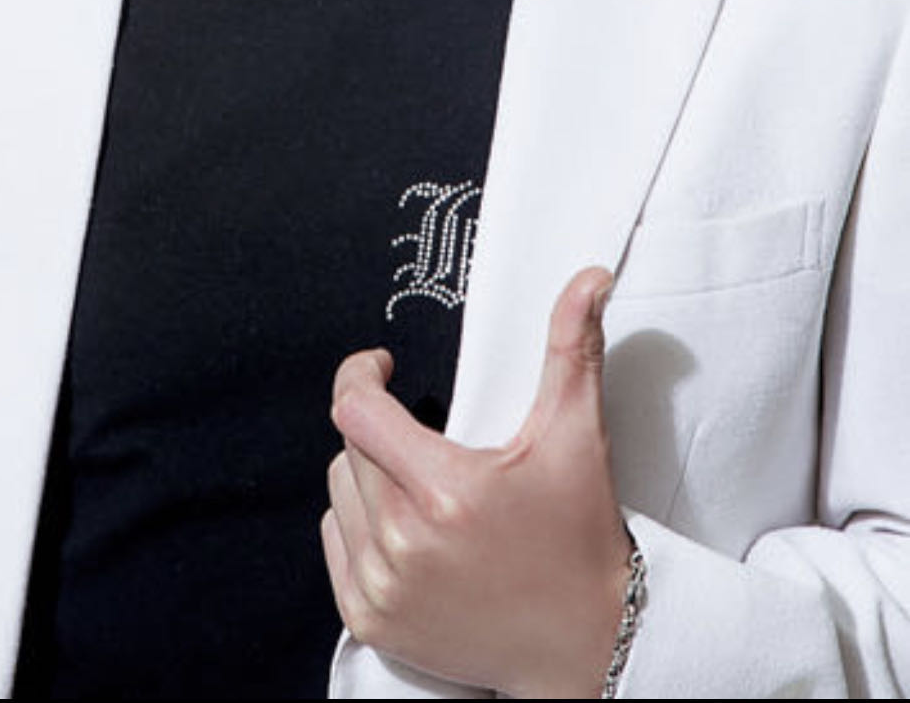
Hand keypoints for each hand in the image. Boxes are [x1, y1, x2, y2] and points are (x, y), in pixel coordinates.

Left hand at [321, 266, 631, 698]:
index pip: (355, 409)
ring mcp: (383, 588)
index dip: (361, 375)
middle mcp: (403, 543)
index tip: (383, 365)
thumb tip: (589, 277)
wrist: (586, 647)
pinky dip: (359, 526)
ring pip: (339, 490)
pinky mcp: (372, 621)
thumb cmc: (579, 537)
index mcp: (445, 491)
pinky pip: (335, 541)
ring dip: (370, 476)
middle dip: (383, 429)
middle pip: (350, 447)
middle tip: (431, 439)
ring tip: (424, 486)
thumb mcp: (577, 437)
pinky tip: (408, 529)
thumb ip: (572, 348)